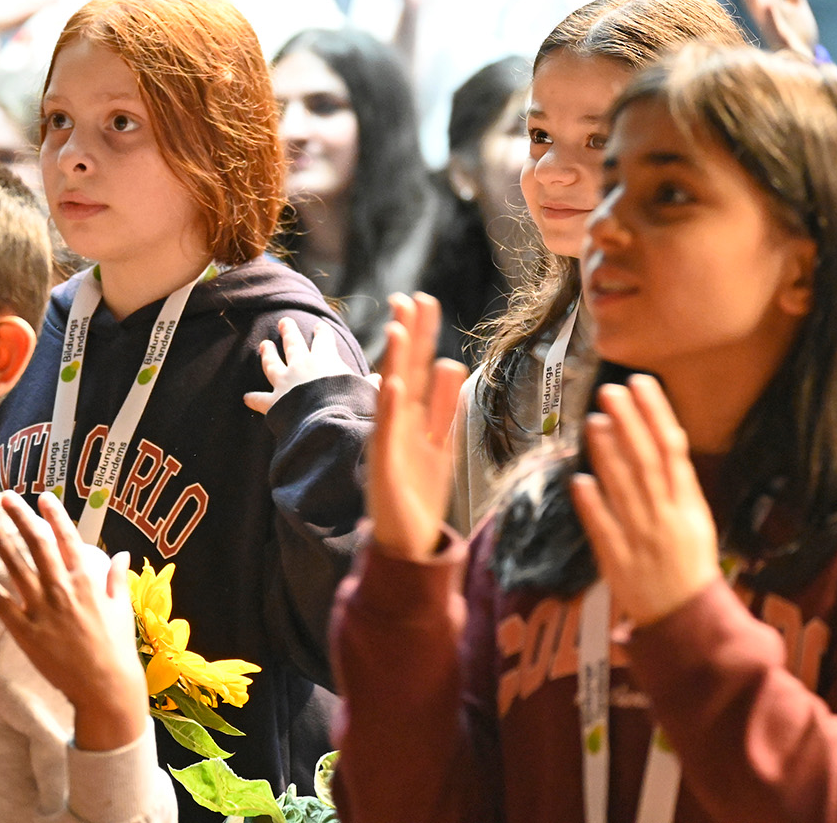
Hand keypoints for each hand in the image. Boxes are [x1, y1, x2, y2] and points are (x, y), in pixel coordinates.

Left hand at [0, 492, 147, 751]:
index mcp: (87, 580)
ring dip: (1, 541)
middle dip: (21, 517)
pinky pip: (1, 604)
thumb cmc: (117, 646)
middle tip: (6, 498)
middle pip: (37, 544)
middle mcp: (62, 589)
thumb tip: (122, 554)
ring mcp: (41, 610)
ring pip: (16, 567)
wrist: (103, 685)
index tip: (43, 497)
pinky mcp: (25, 631)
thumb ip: (118, 578)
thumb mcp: (123, 607)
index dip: (54, 515)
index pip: (67, 538)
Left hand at [243, 318, 372, 414]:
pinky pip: (261, 399)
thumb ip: (369, 386)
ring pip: (272, 363)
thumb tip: (379, 380)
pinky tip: (246, 397)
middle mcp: (302, 365)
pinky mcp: (274, 402)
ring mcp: (285, 382)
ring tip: (263, 345)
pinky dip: (253, 398)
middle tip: (283, 322)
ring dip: (267, 354)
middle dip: (288, 331)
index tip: (319, 326)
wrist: (325, 422)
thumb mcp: (365, 392)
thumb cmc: (349, 404)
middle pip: (293, 344)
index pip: (323, 340)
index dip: (322, 333)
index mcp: (325, 359)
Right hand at [367, 293, 468, 560]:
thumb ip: (446, 407)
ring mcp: (391, 440)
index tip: (423, 300)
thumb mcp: (442, 443)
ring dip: (396, 362)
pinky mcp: (385, 465)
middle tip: (408, 297)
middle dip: (408, 335)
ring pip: (394, 393)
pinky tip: (394, 384)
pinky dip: (390, 409)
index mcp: (415, 415)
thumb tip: (451, 363)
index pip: (419, 364)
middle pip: (405, 369)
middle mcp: (400, 421)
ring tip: (400, 328)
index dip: (421, 334)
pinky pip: (387, 433)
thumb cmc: (421, 491)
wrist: (408, 539)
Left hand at [571, 375, 720, 625]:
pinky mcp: (619, 561)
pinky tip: (579, 479)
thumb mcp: (694, 519)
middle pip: (647, 461)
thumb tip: (657, 438)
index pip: (673, 448)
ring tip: (594, 422)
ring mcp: (642, 538)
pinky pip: (604, 529)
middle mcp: (666, 516)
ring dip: (608, 454)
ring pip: (625, 489)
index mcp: (688, 503)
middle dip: (630, 423)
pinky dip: (592, 505)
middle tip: (611, 390)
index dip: (656, 413)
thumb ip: (675, 484)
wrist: (689, 620)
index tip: (641, 383)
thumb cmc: (688, 564)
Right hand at [731, 0, 818, 57]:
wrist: (807, 63)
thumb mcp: (795, 2)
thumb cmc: (797, 34)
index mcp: (766, 4)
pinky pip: (773, 28)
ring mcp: (771, 28)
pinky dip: (769, 16)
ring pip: (757, 7)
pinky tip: (767, 2)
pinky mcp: (782, 41)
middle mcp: (764, 15)